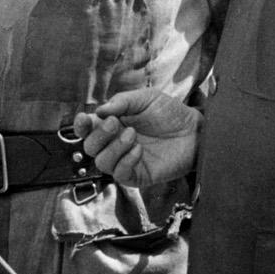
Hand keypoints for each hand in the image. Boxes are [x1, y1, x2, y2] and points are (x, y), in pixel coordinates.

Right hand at [78, 88, 199, 188]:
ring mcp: (125, 161)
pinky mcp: (137, 176)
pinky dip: (125, 161)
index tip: (84, 118)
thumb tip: (99, 111)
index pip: (87, 129)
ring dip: (114, 148)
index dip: (80, 125)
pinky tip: (139, 150)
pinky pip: (120, 174)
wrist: (194, 130)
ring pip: (101, 162)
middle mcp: (115, 144)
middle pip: (89, 147)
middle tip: (116, 123)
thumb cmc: (170, 113)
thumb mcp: (146, 98)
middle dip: (99, 135)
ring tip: (133, 135)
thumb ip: (122, 101)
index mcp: (113, 124)